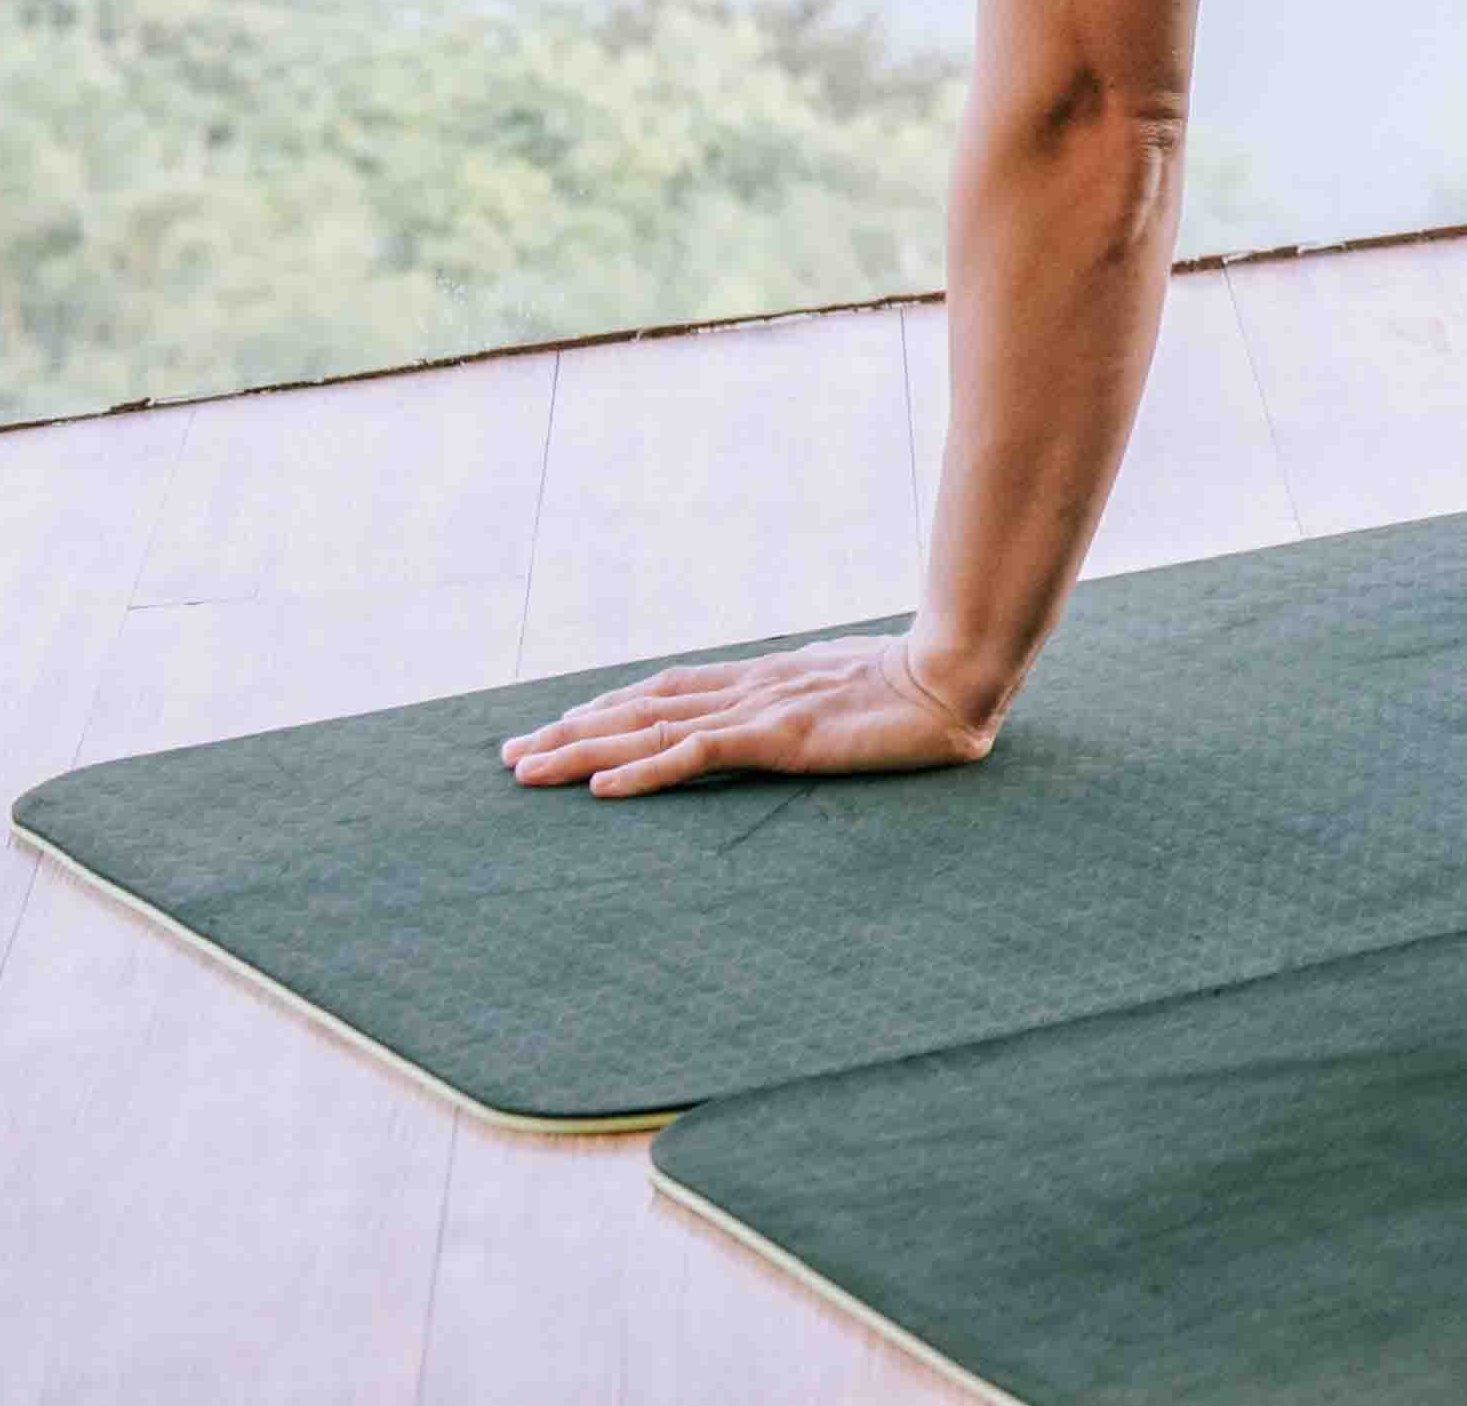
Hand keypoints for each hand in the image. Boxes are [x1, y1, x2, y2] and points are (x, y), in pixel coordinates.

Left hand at [501, 631, 1005, 797]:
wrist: (955, 677)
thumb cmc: (916, 684)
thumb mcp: (848, 685)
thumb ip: (811, 692)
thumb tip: (794, 693)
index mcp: (763, 677)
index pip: (667, 689)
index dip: (608, 706)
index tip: (558, 725)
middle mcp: (747, 688)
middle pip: (640, 708)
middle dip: (571, 732)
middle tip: (510, 755)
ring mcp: (759, 710)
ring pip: (651, 730)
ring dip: (582, 752)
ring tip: (528, 771)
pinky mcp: (778, 738)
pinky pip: (696, 756)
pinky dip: (643, 772)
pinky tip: (601, 790)